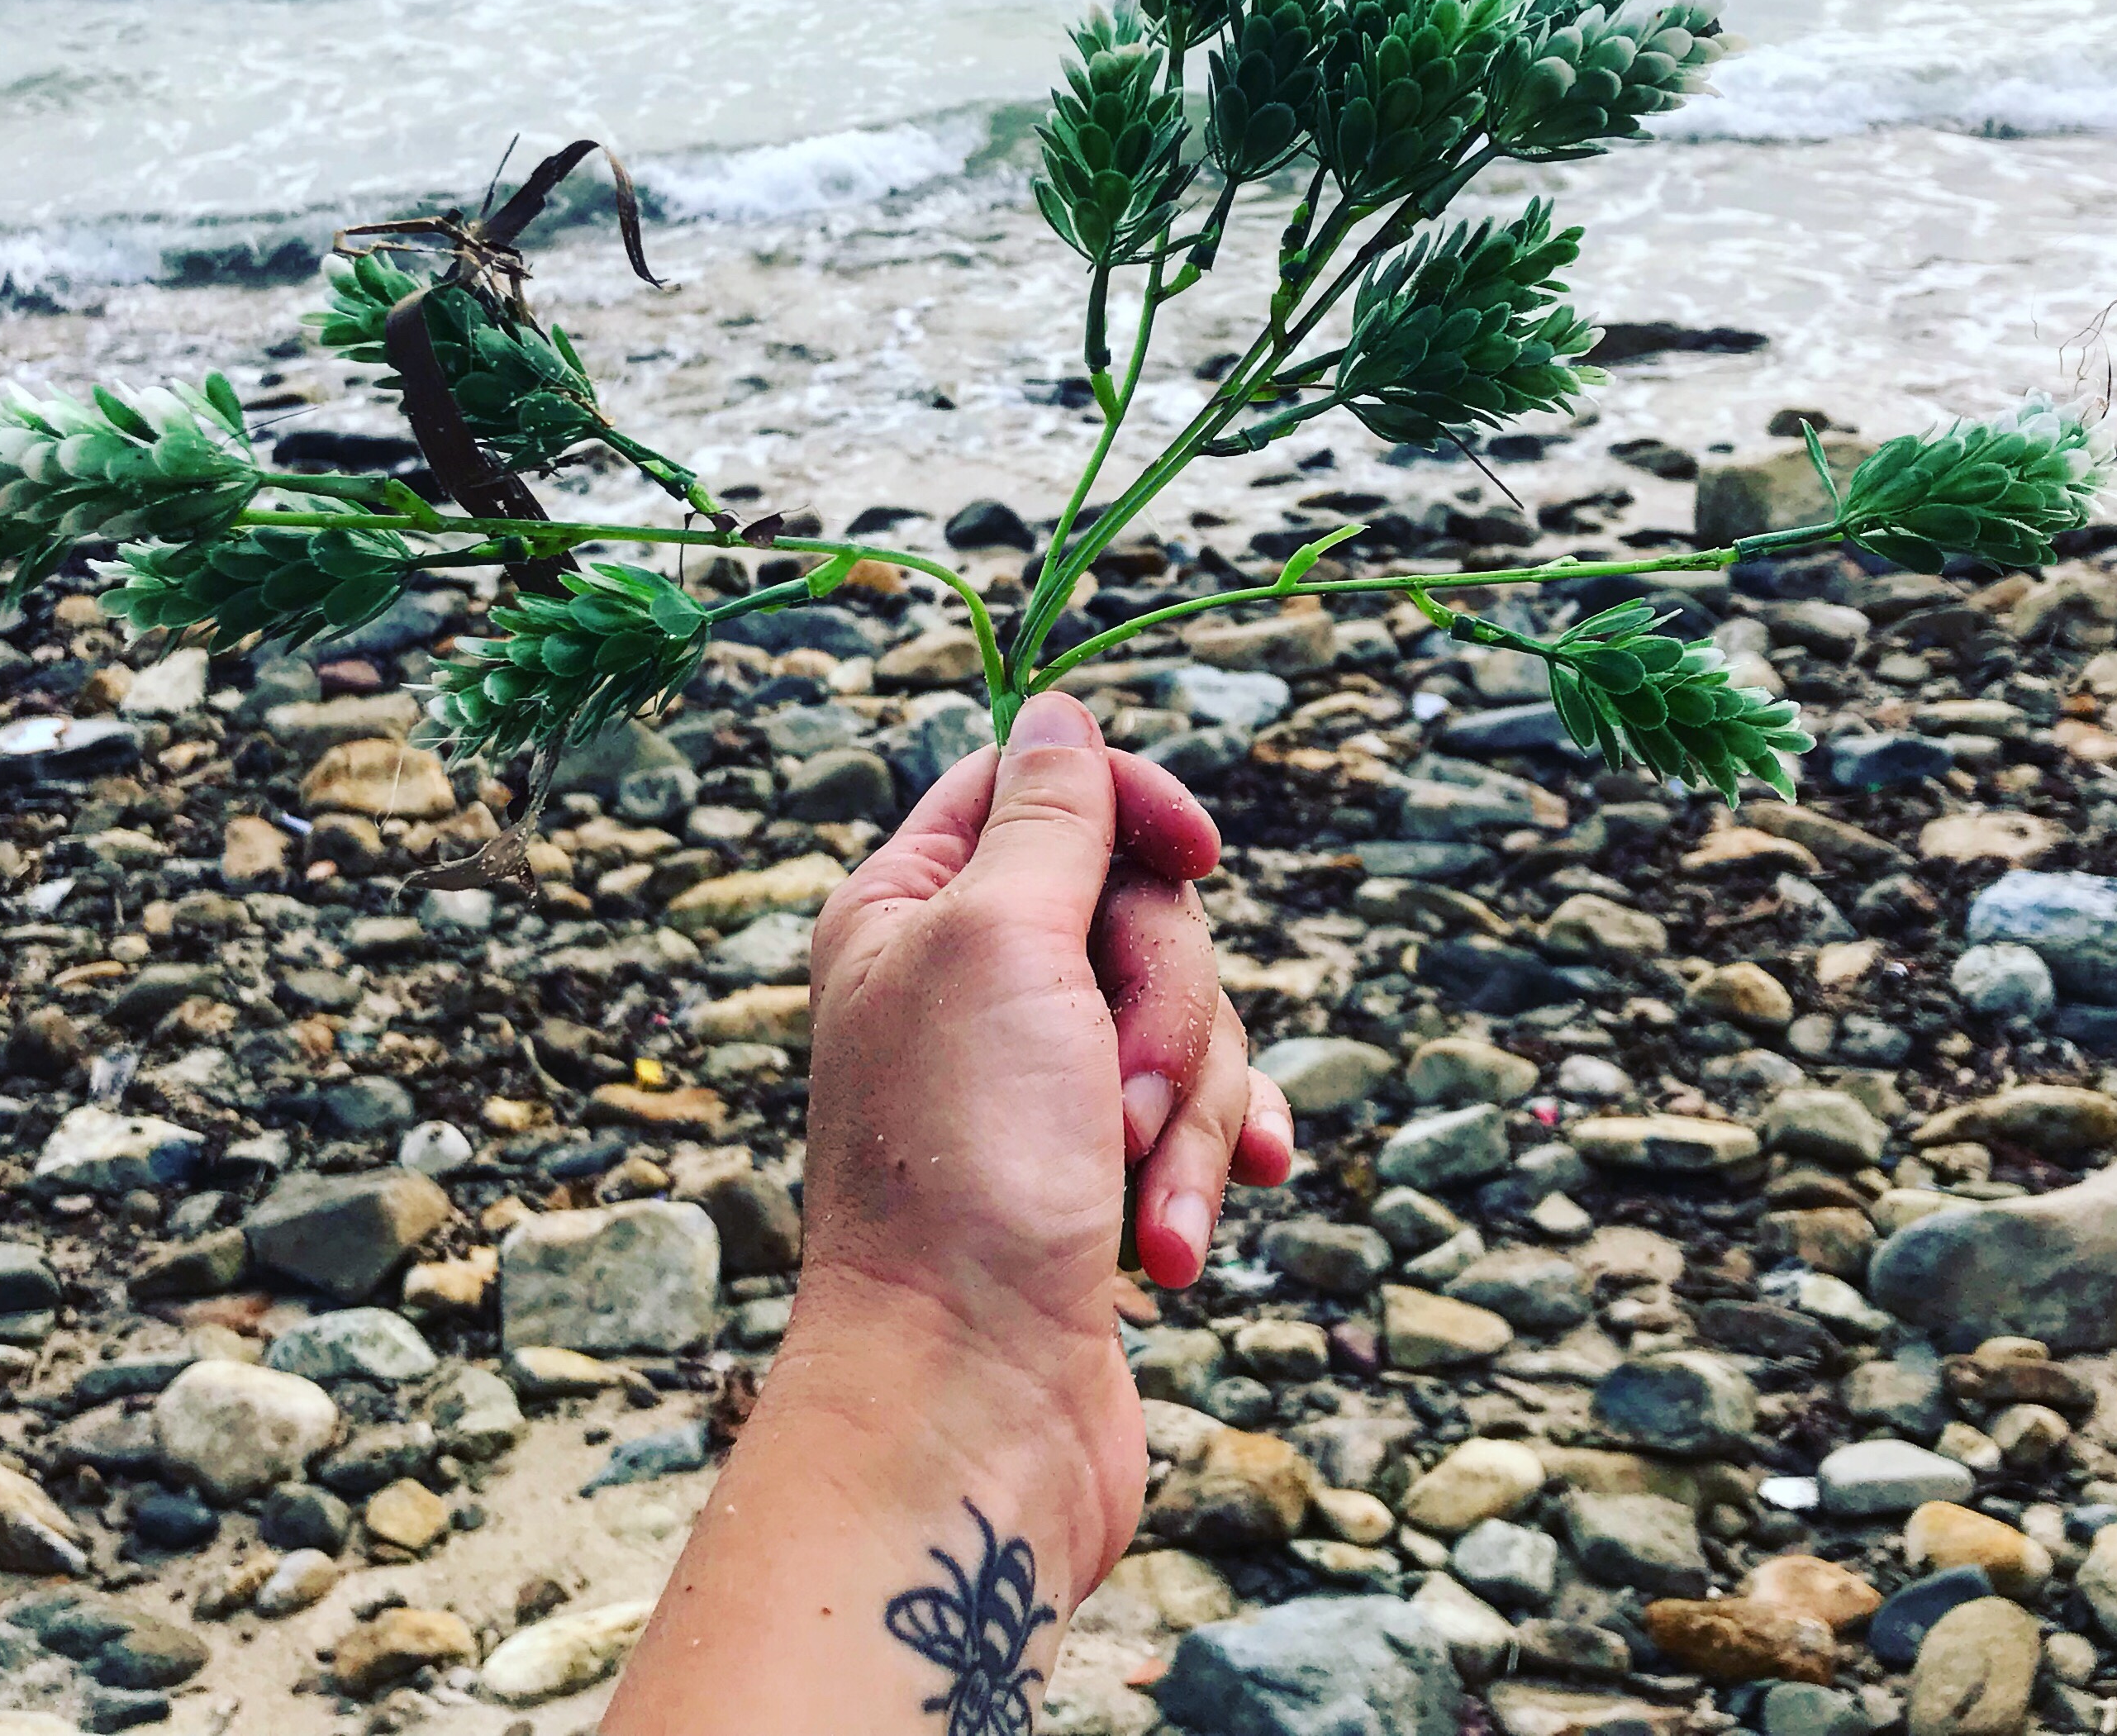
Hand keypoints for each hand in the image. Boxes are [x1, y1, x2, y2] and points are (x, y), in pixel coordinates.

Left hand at [784, 688, 1293, 1595]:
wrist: (967, 1408)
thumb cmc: (964, 1170)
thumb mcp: (999, 947)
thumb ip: (1044, 819)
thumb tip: (1053, 708)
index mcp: (912, 910)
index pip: (1037, 784)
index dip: (1128, 805)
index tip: (1193, 855)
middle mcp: (968, 983)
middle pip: (1137, 906)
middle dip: (1161, 1003)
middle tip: (1113, 1093)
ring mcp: (1037, 1080)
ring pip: (1183, 1016)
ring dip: (1182, 1108)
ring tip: (1134, 1200)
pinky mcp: (1096, 1166)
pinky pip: (1196, 1115)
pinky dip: (1204, 1166)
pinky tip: (1193, 1225)